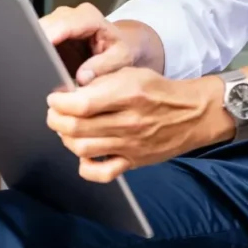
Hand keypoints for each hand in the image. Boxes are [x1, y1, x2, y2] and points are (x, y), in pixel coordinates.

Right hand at [40, 3, 162, 84]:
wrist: (121, 43)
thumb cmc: (121, 48)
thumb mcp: (121, 57)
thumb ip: (103, 65)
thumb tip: (82, 77)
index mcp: (89, 17)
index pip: (65, 24)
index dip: (51, 36)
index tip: (40, 50)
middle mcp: (71, 15)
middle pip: (46, 26)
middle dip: (39, 45)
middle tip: (37, 67)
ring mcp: (58, 22)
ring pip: (37, 31)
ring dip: (36, 48)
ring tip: (40, 67)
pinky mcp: (51, 32)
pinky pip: (37, 38)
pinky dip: (37, 50)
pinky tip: (41, 63)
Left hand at [46, 68, 232, 181]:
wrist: (193, 113)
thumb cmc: (160, 91)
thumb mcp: (134, 73)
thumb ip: (104, 81)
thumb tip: (73, 92)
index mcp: (129, 94)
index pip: (82, 104)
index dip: (60, 102)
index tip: (55, 97)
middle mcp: (129, 121)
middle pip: (76, 128)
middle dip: (56, 119)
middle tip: (55, 112)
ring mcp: (131, 144)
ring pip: (82, 149)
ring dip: (66, 139)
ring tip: (66, 129)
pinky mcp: (134, 162)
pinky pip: (102, 173)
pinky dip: (85, 166)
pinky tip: (84, 154)